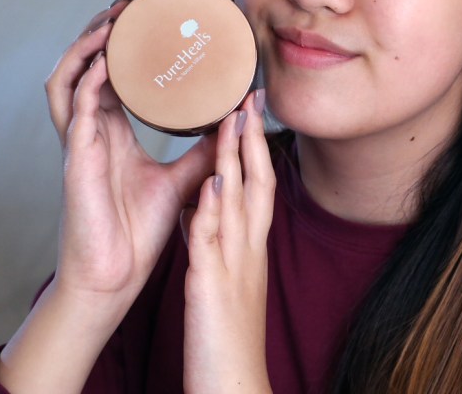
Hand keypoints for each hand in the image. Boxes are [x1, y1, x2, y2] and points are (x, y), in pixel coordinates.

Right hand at [49, 0, 216, 305]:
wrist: (117, 274)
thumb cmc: (141, 230)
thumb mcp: (184, 178)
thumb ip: (206, 150)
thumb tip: (240, 121)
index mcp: (111, 133)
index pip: (110, 76)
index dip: (122, 44)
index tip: (147, 15)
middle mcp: (91, 131)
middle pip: (84, 67)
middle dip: (102, 31)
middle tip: (130, 3)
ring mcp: (79, 143)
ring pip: (67, 78)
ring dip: (87, 45)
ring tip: (113, 17)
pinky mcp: (75, 159)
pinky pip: (73, 110)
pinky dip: (86, 80)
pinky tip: (105, 59)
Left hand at [183, 90, 274, 393]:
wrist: (236, 385)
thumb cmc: (227, 338)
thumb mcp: (225, 281)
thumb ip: (216, 242)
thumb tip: (202, 207)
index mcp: (249, 249)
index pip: (259, 188)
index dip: (256, 149)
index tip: (249, 113)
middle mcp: (248, 250)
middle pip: (259, 184)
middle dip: (254, 139)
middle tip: (249, 97)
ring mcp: (234, 266)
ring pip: (240, 203)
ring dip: (238, 160)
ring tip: (233, 118)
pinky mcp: (212, 286)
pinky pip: (213, 242)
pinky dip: (213, 210)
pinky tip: (211, 183)